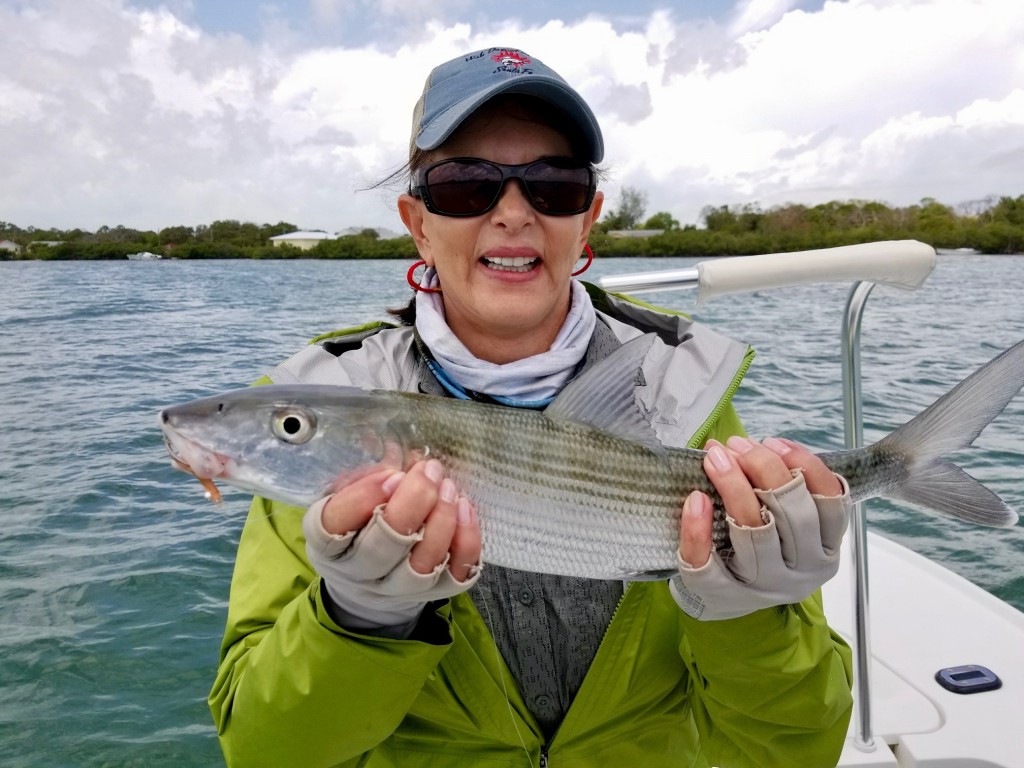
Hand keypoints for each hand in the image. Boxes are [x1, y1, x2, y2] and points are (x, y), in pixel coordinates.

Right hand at [303, 458, 481, 636]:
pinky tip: (465, 509)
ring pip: (421, 565)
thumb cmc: (360, 525)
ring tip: (449, 486)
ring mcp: (398, 588)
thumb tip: (402, 455)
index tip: (391, 474)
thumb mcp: (349, 497)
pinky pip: (456, 574)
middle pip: (385, 545)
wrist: (372, 581)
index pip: (334, 525)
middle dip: (414, 501)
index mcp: (329, 544)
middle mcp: (360, 572)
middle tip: (429, 470)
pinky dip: (466, 541)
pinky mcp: (435, 593)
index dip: (363, 497)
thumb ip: (367, 477)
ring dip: (441, 520)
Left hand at [671, 436, 849, 620]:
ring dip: (733, 485)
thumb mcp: (786, 524)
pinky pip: (708, 564)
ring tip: (714, 457)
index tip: (774, 441)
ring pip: (754, 531)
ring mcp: (763, 586)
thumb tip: (743, 446)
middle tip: (736, 444)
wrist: (725, 601)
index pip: (830, 502)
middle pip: (791, 511)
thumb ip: (780, 487)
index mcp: (825, 549)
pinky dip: (698, 529)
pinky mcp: (723, 596)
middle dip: (763, 466)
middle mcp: (802, 570)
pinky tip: (695, 499)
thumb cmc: (758, 548)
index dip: (805, 465)